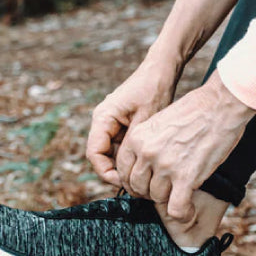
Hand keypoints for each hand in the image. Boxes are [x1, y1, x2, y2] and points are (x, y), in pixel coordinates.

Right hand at [86, 63, 176, 186]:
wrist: (161, 70)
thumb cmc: (154, 90)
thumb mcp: (145, 121)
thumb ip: (132, 146)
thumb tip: (126, 172)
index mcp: (102, 118)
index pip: (94, 154)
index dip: (106, 173)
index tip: (125, 182)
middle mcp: (102, 121)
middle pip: (101, 156)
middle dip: (115, 172)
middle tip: (137, 185)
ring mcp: (110, 122)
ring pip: (111, 153)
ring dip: (124, 165)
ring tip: (143, 176)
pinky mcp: (120, 124)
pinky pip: (120, 146)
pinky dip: (130, 156)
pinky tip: (146, 163)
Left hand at [115, 73, 255, 220]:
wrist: (220, 105)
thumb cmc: (194, 112)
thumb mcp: (159, 123)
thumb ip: (147, 144)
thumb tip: (144, 168)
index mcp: (137, 138)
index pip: (123, 170)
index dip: (133, 181)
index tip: (145, 184)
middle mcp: (147, 153)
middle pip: (138, 187)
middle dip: (149, 192)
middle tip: (164, 190)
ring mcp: (165, 166)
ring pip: (156, 198)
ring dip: (168, 199)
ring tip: (180, 193)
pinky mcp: (186, 177)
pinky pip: (176, 209)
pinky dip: (182, 214)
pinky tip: (187, 211)